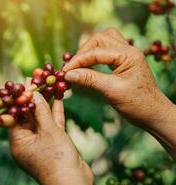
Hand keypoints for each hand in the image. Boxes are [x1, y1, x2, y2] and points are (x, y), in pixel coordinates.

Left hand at [8, 79, 93, 184]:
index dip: (18, 98)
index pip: (14, 116)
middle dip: (33, 98)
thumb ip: (41, 111)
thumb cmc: (57, 159)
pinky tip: (58, 97)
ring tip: (47, 84)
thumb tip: (32, 93)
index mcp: (18, 142)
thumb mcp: (48, 131)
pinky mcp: (53, 143)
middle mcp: (27, 142)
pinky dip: (55, 112)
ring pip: (41, 119)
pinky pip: (51, 125)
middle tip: (35, 79)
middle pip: (28, 116)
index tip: (22, 83)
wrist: (74, 183)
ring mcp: (41, 143)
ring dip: (45, 103)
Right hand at [62, 27, 175, 157]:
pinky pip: (106, 51)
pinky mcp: (123, 61)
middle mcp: (128, 50)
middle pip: (98, 39)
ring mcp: (126, 54)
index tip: (64, 73)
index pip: (96, 51)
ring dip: (88, 52)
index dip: (77, 61)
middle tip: (71, 69)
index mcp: (128, 55)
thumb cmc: (136, 104)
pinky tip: (87, 68)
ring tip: (78, 67)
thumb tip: (68, 75)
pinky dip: (94, 57)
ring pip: (102, 42)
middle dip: (82, 53)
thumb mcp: (111, 91)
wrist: (152, 114)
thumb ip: (89, 79)